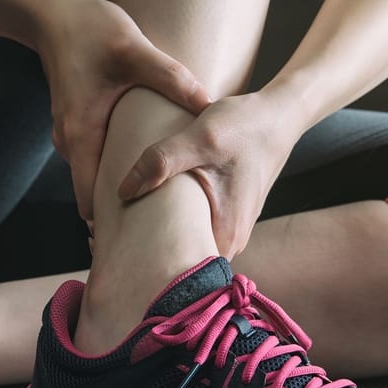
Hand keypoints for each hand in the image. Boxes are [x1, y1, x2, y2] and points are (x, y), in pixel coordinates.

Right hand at [36, 0, 210, 220]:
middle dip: (127, 209)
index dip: (113, 223)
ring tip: (166, 194)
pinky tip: (151, 158)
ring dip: (126, 183)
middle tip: (166, 223)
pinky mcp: (80, 121)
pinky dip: (121, 161)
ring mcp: (73, 132)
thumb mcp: (134, 51)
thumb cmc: (89, 30)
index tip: (142, 239)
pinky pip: (99, 153)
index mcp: (80, 135)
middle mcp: (71, 141)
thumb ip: (171, 78)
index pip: (89, 199)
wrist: (53, 11)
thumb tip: (208, 105)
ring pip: (98, 172)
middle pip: (95, 192)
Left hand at [116, 90, 301, 258]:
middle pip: (182, 259)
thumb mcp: (199, 138)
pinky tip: (151, 205)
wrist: (279, 115)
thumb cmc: (244, 127)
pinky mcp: (230, 213)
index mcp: (226, 233)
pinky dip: (175, 221)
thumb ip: (161, 162)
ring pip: (189, 243)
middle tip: (108, 236)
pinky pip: (197, 227)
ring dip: (160, 235)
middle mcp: (233, 238)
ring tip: (123, 221)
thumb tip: (124, 190)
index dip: (146, 266)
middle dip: (148, 252)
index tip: (115, 252)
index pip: (181, 272)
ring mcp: (233, 227)